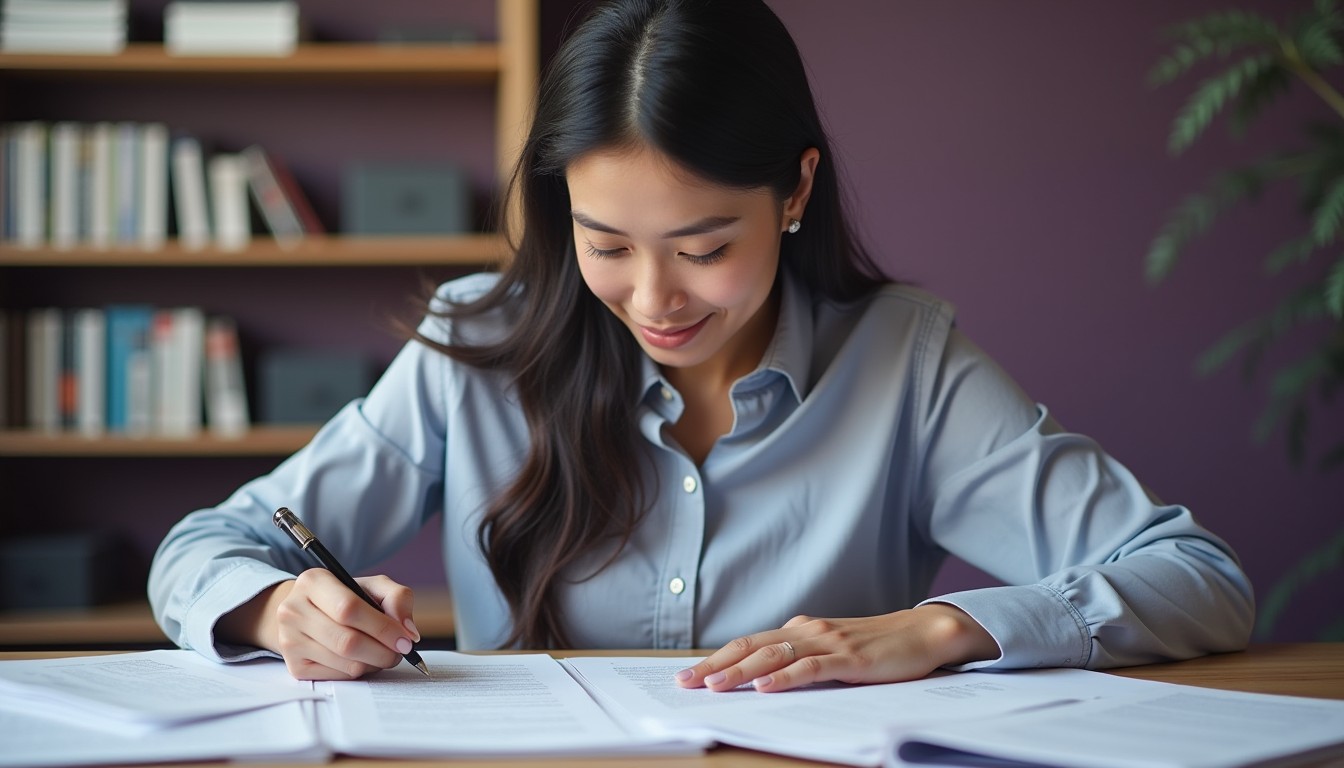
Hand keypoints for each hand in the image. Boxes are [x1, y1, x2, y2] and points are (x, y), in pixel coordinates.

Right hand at [219, 570, 420, 679]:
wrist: (308, 614)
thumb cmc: (345, 598)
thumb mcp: (372, 586)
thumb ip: (398, 598)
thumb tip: (408, 631)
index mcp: (312, 581)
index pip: (349, 608)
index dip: (382, 627)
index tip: (405, 639)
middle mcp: (293, 610)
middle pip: (347, 641)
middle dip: (383, 651)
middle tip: (400, 652)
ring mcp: (289, 641)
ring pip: (345, 663)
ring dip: (374, 663)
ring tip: (382, 653)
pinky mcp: (294, 666)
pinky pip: (338, 677)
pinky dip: (359, 671)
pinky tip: (362, 659)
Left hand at [673, 603, 998, 692]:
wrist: (924, 634)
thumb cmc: (877, 647)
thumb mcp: (831, 649)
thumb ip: (801, 656)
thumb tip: (764, 674)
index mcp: (800, 629)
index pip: (748, 643)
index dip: (716, 657)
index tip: (688, 675)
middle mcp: (808, 631)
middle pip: (751, 647)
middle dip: (715, 664)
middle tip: (685, 682)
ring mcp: (828, 642)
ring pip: (774, 656)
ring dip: (741, 671)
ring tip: (714, 685)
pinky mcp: (849, 658)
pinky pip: (811, 668)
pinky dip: (786, 677)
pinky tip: (766, 687)